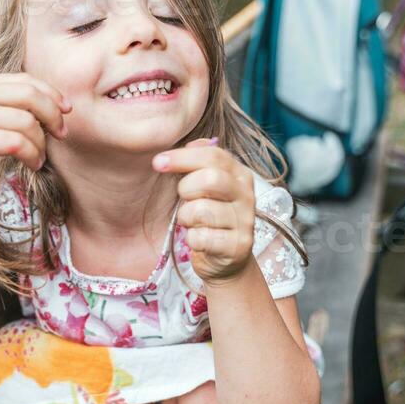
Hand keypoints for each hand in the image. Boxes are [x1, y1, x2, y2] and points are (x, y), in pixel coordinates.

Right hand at [0, 73, 71, 200]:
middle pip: (30, 95)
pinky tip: (32, 164)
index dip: (51, 94)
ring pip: (26, 122)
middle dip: (53, 115)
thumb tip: (50, 109)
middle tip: (61, 135)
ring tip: (39, 158)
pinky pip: (17, 143)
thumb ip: (5, 108)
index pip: (25, 80)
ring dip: (41, 143)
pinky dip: (32, 155)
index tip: (66, 111)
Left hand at [152, 137, 255, 285]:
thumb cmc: (210, 219)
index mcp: (239, 175)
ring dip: (186, 217)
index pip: (213, 155)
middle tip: (184, 199)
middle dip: (186, 188)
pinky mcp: (238, 247)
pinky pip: (201, 237)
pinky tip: (200, 241)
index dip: (182, 157)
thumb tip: (193, 142)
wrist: (227, 261)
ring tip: (193, 223)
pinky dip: (192, 240)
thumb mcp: (205, 187)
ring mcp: (245, 221)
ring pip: (201, 210)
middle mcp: (246, 195)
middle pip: (209, 178)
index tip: (158, 163)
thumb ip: (200, 162)